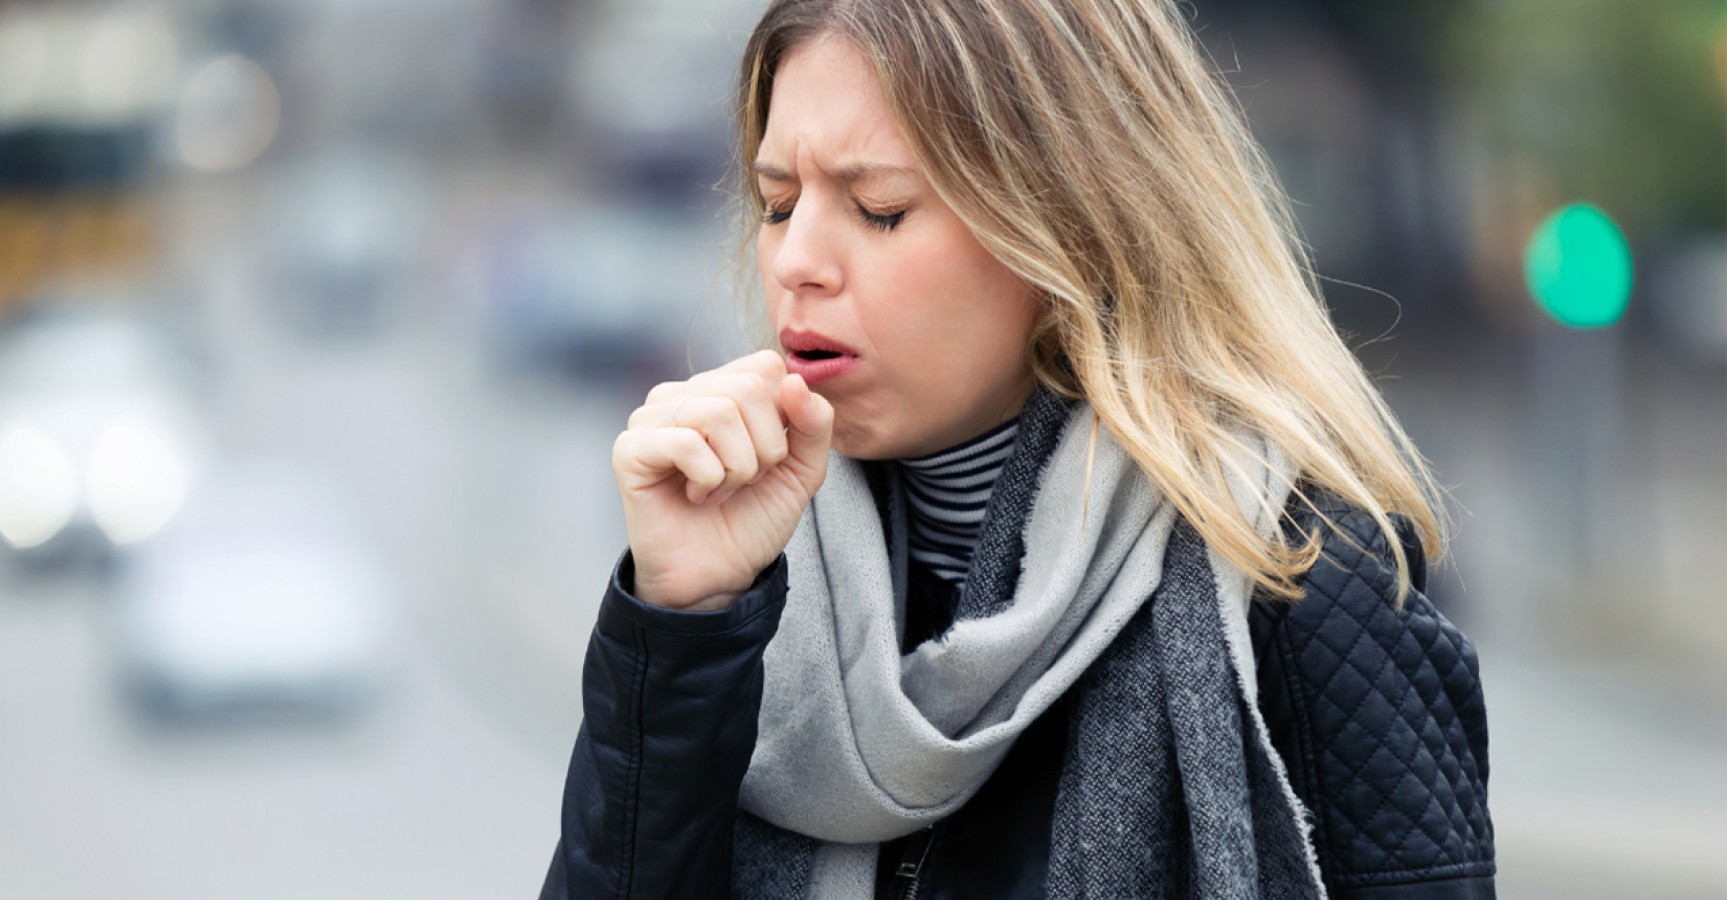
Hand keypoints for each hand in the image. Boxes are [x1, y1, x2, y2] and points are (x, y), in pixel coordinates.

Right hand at [611, 350, 834, 609]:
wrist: (718, 574)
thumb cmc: (752, 518)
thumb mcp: (802, 469)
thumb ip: (814, 423)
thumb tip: (795, 381)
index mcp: (721, 389)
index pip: (765, 367)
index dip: (784, 416)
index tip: (770, 457)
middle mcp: (683, 394)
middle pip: (747, 388)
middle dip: (765, 447)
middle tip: (746, 480)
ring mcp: (651, 418)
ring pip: (718, 413)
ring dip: (737, 467)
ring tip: (721, 489)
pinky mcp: (630, 449)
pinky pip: (685, 442)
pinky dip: (708, 478)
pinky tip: (698, 496)